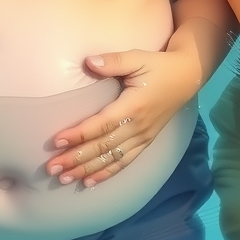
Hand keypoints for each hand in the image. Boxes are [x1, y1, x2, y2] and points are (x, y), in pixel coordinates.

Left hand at [46, 49, 197, 186]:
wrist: (187, 77)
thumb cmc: (159, 66)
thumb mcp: (138, 58)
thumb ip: (114, 61)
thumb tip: (88, 61)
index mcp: (133, 107)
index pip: (101, 125)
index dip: (79, 134)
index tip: (57, 141)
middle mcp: (138, 127)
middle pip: (103, 147)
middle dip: (76, 159)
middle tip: (51, 168)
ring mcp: (143, 137)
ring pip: (111, 159)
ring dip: (86, 170)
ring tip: (63, 179)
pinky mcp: (146, 142)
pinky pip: (124, 161)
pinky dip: (106, 173)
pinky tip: (89, 181)